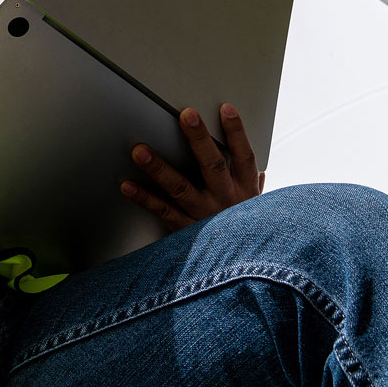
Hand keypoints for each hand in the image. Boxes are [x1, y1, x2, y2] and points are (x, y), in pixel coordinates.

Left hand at [120, 103, 264, 230]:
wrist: (245, 277)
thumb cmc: (250, 238)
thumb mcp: (260, 213)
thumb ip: (255, 191)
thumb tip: (260, 172)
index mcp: (246, 192)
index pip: (245, 157)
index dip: (237, 132)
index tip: (225, 109)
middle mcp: (226, 202)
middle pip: (213, 165)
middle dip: (199, 139)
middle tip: (186, 115)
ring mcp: (204, 217)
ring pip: (181, 187)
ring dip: (159, 167)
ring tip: (140, 150)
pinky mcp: (185, 232)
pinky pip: (162, 212)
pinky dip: (143, 198)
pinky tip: (127, 185)